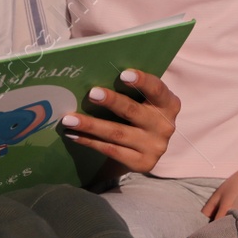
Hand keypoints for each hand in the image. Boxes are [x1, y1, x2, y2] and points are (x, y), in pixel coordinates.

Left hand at [60, 69, 179, 175]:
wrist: (148, 147)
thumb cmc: (141, 112)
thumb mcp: (144, 100)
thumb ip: (131, 89)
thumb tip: (95, 74)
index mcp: (169, 104)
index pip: (157, 90)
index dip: (142, 81)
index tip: (123, 74)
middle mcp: (165, 126)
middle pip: (133, 112)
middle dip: (111, 101)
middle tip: (91, 93)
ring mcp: (155, 147)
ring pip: (117, 134)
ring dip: (91, 125)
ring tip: (69, 119)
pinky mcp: (143, 163)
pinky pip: (111, 150)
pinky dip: (90, 141)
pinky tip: (74, 134)